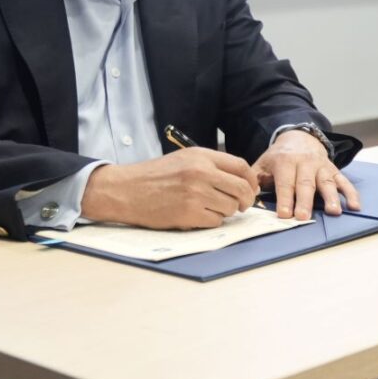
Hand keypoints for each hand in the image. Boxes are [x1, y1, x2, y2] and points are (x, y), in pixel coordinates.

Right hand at [81, 148, 258, 229]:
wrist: (126, 190)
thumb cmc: (155, 176)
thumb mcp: (184, 159)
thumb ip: (212, 166)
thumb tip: (242, 181)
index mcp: (201, 156)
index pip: (241, 167)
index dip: (251, 180)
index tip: (251, 189)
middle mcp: (201, 173)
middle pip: (242, 189)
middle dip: (246, 200)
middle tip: (241, 205)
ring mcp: (195, 194)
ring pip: (230, 207)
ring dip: (225, 211)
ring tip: (209, 208)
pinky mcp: (188, 214)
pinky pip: (215, 221)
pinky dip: (211, 221)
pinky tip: (198, 216)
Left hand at [253, 130, 361, 221]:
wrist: (300, 136)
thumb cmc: (279, 156)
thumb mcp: (263, 162)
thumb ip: (256, 178)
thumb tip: (249, 196)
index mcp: (285, 161)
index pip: (285, 182)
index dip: (285, 198)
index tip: (285, 214)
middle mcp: (305, 163)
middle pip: (306, 184)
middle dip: (305, 201)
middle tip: (304, 217)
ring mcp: (321, 166)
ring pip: (327, 182)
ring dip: (331, 197)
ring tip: (334, 211)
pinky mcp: (334, 170)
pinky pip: (344, 181)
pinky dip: (351, 193)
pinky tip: (354, 206)